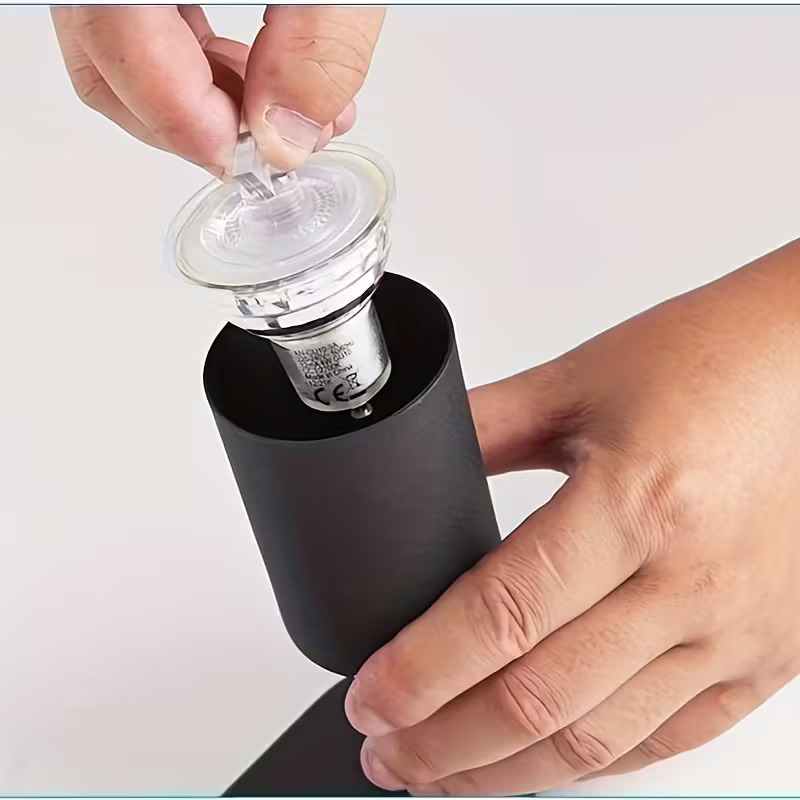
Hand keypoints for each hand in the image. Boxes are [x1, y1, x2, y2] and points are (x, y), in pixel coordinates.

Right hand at [51, 6, 384, 173]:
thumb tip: (289, 136)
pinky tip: (263, 68)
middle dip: (198, 128)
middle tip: (274, 140)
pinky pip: (144, 24)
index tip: (259, 157)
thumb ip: (318, 45)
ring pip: (120, 55)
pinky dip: (199, 62)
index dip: (194, 125)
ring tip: (290, 106)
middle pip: (108, 70)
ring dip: (206, 101)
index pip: (123, 56)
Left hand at [345, 240, 799, 793]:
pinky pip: (666, 740)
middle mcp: (689, 582)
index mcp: (634, 504)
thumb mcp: (578, 382)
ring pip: (597, 741)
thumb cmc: (711, 362)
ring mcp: (734, 631)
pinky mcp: (763, 656)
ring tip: (440, 775)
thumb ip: (485, 426)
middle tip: (384, 750)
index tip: (370, 698)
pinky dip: (589, 764)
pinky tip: (538, 764)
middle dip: (442, 744)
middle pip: (538, 700)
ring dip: (505, 772)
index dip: (420, 671)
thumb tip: (412, 470)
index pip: (501, 618)